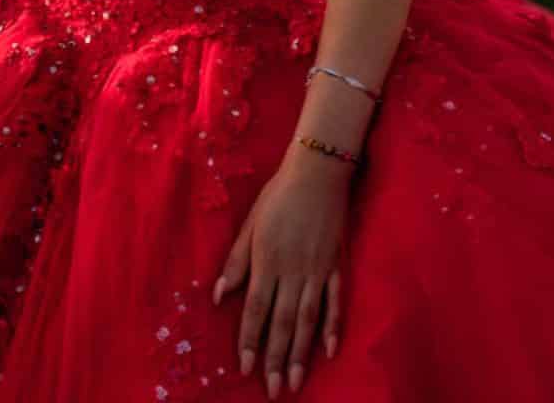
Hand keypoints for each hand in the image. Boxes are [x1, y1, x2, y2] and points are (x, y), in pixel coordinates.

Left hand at [213, 146, 354, 396]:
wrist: (318, 171)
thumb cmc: (278, 196)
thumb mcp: (249, 224)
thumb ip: (235, 261)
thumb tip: (217, 296)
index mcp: (266, 260)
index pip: (255, 308)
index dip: (249, 339)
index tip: (244, 368)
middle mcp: (292, 270)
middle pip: (282, 322)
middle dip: (276, 358)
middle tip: (274, 390)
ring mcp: (317, 269)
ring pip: (308, 319)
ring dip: (301, 353)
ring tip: (296, 381)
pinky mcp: (336, 265)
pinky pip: (335, 301)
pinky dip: (333, 326)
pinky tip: (329, 351)